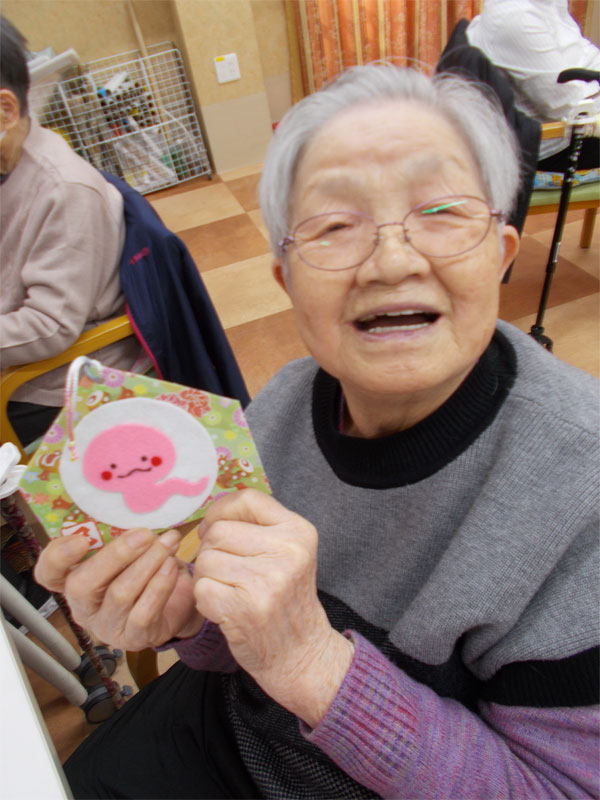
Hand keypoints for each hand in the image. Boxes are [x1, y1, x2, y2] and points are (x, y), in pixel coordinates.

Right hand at [34, 528, 203, 650]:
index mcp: (73, 579)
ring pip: (119, 594)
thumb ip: (120, 534)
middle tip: (144, 534)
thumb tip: (135, 509)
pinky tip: (172, 567)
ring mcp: (107, 625)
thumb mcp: (129, 550)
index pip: (48, 572)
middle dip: (116, 555)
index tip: (80, 540)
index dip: (58, 557)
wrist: (177, 603)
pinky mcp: (133, 637)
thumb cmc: (145, 569)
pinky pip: (143, 612)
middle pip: (83, 585)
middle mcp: (83, 605)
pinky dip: (160, 586)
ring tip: (168, 543)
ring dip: (147, 564)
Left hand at [193, 490, 353, 727]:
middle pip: (219, 531)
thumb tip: (211, 513)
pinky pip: (201, 587)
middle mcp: (287, 552)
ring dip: (207, 576)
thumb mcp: (289, 553)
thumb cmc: (286, 598)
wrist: (301, 653)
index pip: (248, 498)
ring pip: (206, 559)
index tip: (215, 528)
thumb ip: (257, 527)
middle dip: (211, 550)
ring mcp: (266, 581)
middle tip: (225, 571)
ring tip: (229, 591)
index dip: (221, 510)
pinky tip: (225, 608)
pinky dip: (205, 599)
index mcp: (298, 531)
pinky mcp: (244, 608)